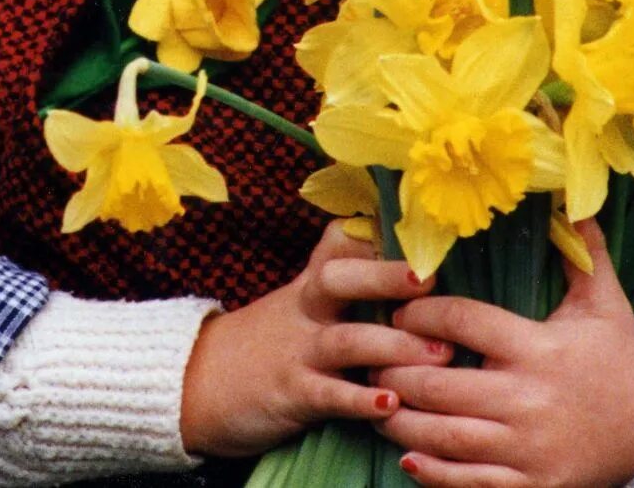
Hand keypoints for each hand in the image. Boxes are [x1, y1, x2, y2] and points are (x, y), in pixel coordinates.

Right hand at [179, 222, 442, 457]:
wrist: (194, 384)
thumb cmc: (265, 344)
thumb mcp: (297, 305)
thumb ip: (341, 289)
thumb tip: (407, 273)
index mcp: (310, 285)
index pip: (340, 243)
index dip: (375, 233)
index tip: (417, 227)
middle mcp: (305, 310)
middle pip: (339, 280)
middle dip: (385, 277)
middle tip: (429, 279)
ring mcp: (297, 351)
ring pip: (346, 340)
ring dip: (394, 346)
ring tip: (439, 355)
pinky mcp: (292, 394)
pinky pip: (329, 396)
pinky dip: (360, 400)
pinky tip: (390, 405)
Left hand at [375, 224, 633, 487]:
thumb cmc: (619, 358)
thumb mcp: (605, 301)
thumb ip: (583, 250)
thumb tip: (571, 196)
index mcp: (538, 349)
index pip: (461, 322)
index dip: (418, 314)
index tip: (398, 311)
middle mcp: (528, 400)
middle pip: (438, 383)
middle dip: (393, 370)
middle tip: (369, 358)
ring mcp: (528, 448)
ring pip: (443, 436)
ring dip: (400, 420)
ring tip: (376, 400)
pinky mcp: (533, 485)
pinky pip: (468, 483)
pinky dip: (432, 472)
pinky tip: (407, 456)